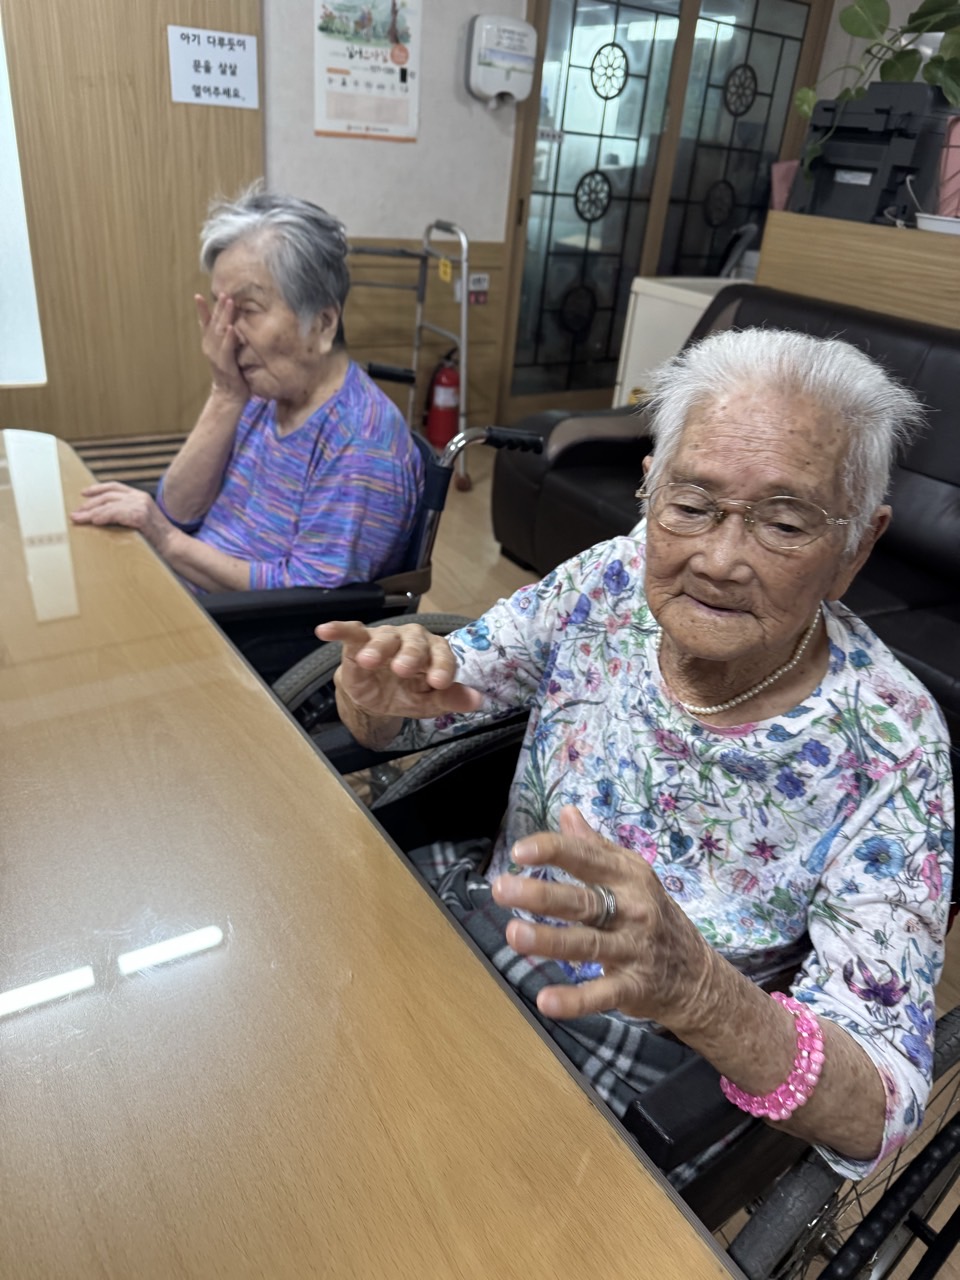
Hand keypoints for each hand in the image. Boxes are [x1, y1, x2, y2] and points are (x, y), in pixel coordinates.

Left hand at [71, 483, 176, 555]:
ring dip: (91, 513)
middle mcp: (140, 497)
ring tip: (79, 519)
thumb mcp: (142, 521)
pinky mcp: (140, 516)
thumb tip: (103, 516)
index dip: (97, 489)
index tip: (83, 494)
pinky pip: (116, 514)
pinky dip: (103, 517)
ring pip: (109, 505)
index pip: (115, 487)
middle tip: (76, 513)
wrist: (173, 546)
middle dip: (89, 504)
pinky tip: (94, 521)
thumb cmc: (158, 538)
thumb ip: (126, 514)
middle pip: (108, 496)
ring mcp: (141, 505)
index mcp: (140, 496)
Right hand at [195, 293, 247, 401]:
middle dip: (218, 308)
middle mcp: (210, 348)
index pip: (206, 324)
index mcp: (210, 345)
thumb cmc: (230, 374)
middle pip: (213, 324)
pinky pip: (227, 348)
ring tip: (228, 302)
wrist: (229, 397)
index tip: (198, 295)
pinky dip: (229, 337)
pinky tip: (231, 327)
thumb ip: (226, 341)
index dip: (202, 310)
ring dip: (224, 316)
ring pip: (220, 332)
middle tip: (223, 293)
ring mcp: (216, 356)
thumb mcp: (226, 354)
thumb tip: (229, 326)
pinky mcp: (225, 364)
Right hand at [315, 620, 483, 719]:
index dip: (442, 667)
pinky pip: (350, 632)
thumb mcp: (429, 701)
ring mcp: (385, 638)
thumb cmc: (407, 692)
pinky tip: (325, 630)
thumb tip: (478, 700)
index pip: (442, 656)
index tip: (440, 682)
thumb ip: (450, 698)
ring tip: (369, 661)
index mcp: (434, 652)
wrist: (377, 695)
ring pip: (383, 638)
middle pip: (414, 643)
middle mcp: (411, 639)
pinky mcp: (359, 641)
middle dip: (409, 655)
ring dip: (377, 648)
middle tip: (403, 670)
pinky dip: (338, 629)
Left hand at [492, 806, 715, 1031]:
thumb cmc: (653, 914)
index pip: (587, 857)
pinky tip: (545, 1001)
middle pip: (583, 900)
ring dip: (549, 940)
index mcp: (628, 876)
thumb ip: (595, 847)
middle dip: (541, 895)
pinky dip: (575, 1000)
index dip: (554, 851)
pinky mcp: (633, 986)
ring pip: (587, 944)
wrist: (697, 975)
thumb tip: (567, 812)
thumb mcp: (632, 875)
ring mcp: (633, 948)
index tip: (519, 851)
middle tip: (501, 889)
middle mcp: (632, 909)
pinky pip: (602, 994)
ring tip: (513, 935)